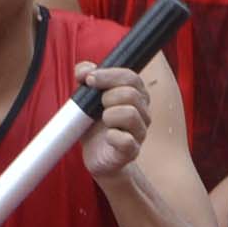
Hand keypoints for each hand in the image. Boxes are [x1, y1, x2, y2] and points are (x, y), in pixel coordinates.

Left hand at [72, 62, 152, 181]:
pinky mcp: (132, 151)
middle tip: (98, 107)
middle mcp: (143, 112)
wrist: (97, 156)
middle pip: (131, 94)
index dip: (109, 75)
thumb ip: (87, 79)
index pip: (131, 77)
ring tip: (104, 122)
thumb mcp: (87, 99)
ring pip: (131, 114)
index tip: (89, 80)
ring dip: (109, 116)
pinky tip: (107, 137)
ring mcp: (140, 132)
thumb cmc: (95, 125)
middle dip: (107, 97)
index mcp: (136, 96)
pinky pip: (126, 140)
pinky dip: (112, 136)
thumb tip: (84, 70)